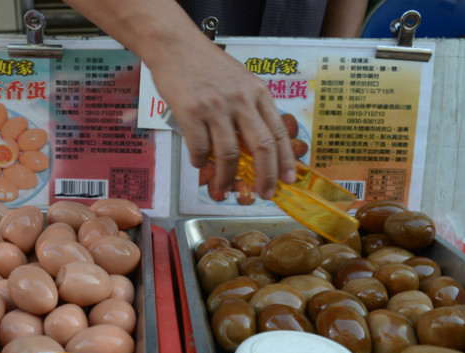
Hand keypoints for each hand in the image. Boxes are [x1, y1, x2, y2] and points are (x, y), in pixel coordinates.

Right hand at [149, 39, 296, 199]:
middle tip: (265, 193)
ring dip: (227, 177)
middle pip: (262, 146)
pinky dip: (200, 161)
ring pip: (229, 154)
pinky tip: (199, 163)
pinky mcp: (191, 112)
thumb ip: (250, 108)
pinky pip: (199, 148)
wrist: (176, 46)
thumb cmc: (208, 65)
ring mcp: (216, 107)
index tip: (288, 179)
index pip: (278, 132)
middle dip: (266, 176)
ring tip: (224, 188)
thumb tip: (255, 146)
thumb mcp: (240, 81)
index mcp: (258, 93)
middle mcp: (241, 100)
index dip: (285, 161)